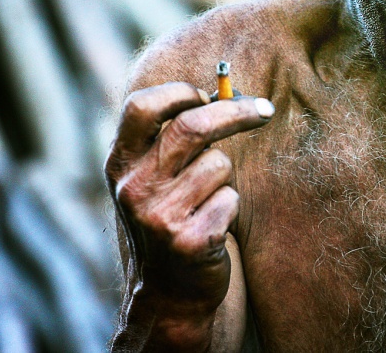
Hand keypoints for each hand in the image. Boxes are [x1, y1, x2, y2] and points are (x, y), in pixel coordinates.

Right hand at [105, 82, 273, 315]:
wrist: (168, 292)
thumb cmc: (171, 217)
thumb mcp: (153, 178)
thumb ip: (172, 138)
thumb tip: (223, 92)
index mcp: (120, 164)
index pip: (142, 107)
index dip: (180, 92)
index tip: (210, 94)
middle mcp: (134, 188)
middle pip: (192, 126)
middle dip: (235, 112)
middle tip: (264, 108)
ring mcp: (159, 216)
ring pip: (218, 164)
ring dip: (225, 178)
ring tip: (207, 201)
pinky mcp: (188, 240)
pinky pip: (230, 199)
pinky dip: (230, 208)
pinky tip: (212, 228)